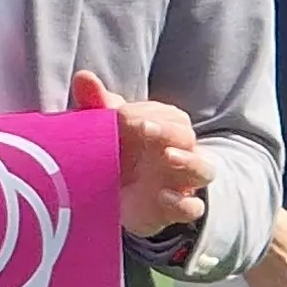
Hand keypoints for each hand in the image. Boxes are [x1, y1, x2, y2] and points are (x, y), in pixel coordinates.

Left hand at [72, 71, 211, 238]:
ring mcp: (182, 181)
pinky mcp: (176, 209)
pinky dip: (184, 203)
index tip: (118, 115)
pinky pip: (193, 207)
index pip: (167, 115)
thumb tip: (83, 76)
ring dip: (189, 161)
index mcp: (165, 127)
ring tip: (169, 156)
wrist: (115, 198)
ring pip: (203, 168)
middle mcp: (180, 151)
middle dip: (165, 130)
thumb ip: (97, 103)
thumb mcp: (106, 128)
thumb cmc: (117, 152)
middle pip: (186, 135)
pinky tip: (164, 196)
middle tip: (142, 128)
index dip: (144, 113)